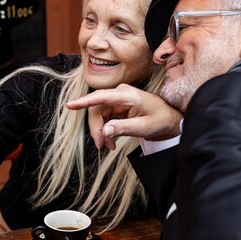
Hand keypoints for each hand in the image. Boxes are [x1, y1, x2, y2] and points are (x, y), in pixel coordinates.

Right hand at [66, 84, 182, 149]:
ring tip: (108, 146)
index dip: (84, 102)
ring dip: (100, 131)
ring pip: (99, 114)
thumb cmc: (161, 120)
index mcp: (127, 95)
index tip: (70, 106)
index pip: (101, 97)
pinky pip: (105, 117)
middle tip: (101, 145)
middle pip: (97, 109)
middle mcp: (120, 94)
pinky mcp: (118, 106)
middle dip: (96, 128)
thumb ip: (123, 128)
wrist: (170, 119)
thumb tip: (105, 131)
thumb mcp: (144, 127)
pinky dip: (105, 130)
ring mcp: (118, 99)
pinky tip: (111, 141)